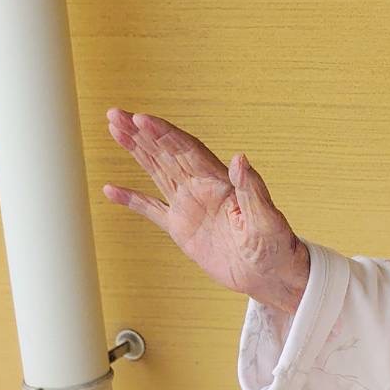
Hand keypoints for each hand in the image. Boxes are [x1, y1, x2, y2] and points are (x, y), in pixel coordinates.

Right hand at [102, 108, 309, 311]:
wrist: (273, 275)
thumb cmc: (277, 246)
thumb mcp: (267, 218)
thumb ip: (251, 188)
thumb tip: (240, 158)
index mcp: (221, 183)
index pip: (187, 150)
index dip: (164, 133)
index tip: (141, 119)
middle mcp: (202, 189)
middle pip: (166, 153)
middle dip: (141, 133)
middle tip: (115, 114)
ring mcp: (190, 207)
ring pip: (157, 172)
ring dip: (136, 151)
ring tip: (114, 130)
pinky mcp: (182, 229)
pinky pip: (152, 210)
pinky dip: (132, 200)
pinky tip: (111, 190)